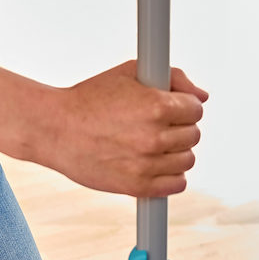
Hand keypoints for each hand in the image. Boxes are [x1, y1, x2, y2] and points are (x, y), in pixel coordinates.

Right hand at [35, 62, 206, 196]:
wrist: (56, 129)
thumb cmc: (90, 98)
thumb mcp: (129, 74)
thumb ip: (172, 78)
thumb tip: (202, 97)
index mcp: (156, 106)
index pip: (196, 110)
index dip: (183, 107)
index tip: (170, 109)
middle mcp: (154, 137)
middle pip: (193, 136)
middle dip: (179, 129)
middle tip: (156, 126)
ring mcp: (147, 164)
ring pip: (187, 161)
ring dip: (175, 153)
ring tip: (152, 145)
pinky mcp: (138, 186)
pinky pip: (177, 185)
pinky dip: (171, 177)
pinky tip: (154, 165)